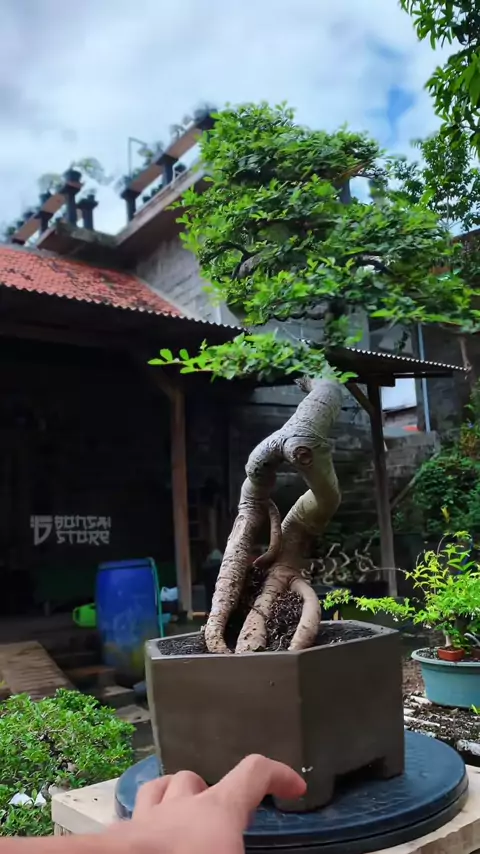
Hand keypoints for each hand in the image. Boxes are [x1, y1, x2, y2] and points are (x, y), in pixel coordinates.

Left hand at [116, 754, 305, 853]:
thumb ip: (247, 849)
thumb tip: (247, 846)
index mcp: (218, 811)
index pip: (254, 772)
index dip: (279, 774)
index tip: (294, 787)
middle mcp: (180, 805)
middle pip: (196, 780)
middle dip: (211, 795)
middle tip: (222, 825)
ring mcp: (143, 820)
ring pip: (158, 789)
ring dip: (172, 799)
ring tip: (181, 823)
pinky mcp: (116, 838)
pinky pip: (130, 821)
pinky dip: (141, 828)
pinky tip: (147, 844)